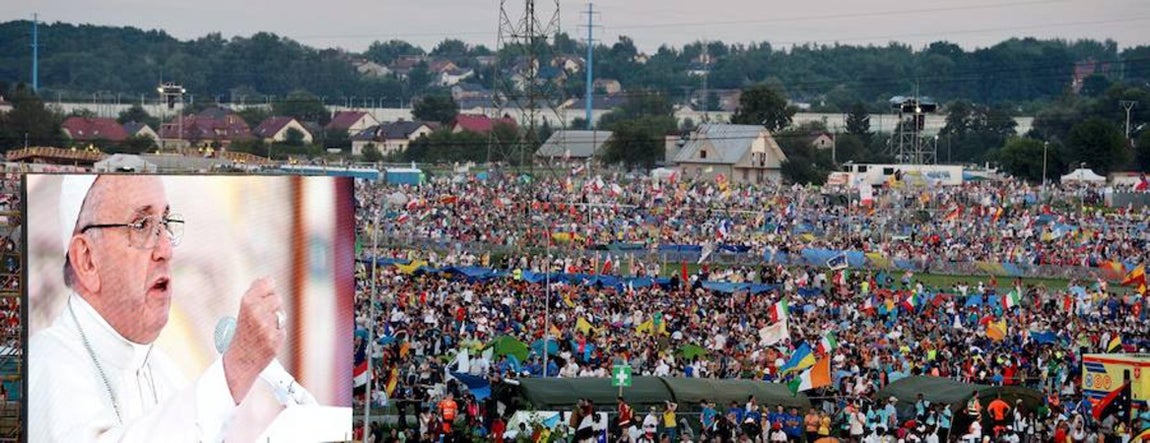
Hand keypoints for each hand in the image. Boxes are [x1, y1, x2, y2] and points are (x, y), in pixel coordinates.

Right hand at [223, 277, 285, 403]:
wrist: (239, 361)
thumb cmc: (242, 333)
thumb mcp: (243, 310)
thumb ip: (255, 294)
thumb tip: (267, 279)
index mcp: (247, 302)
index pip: (268, 282)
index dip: (268, 290)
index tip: (264, 296)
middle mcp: (257, 312)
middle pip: (277, 298)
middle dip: (273, 307)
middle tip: (261, 318)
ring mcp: (266, 326)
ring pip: (281, 314)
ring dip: (276, 320)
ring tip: (263, 329)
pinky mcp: (275, 339)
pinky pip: (282, 329)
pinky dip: (277, 334)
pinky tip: (266, 340)